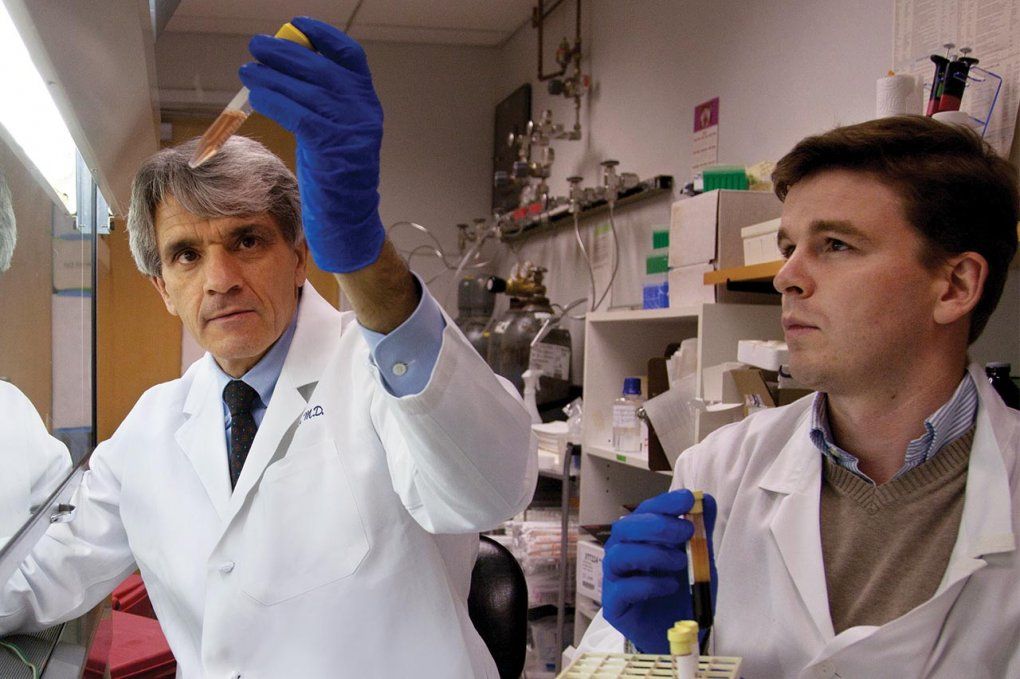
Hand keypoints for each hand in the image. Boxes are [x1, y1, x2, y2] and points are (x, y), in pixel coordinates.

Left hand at [239, 16, 384, 272]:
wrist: (348, 221)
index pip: (350, 57)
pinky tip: (257, 96)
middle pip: (322, 67)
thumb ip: (319, 102)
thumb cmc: (335, 179)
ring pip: (307, 89)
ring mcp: (352, 130)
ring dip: (271, 76)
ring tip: (248, 72)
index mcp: (366, 103)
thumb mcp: (333, 132)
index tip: (296, 26)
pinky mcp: (334, 147)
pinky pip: (298, 113)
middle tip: (257, 47)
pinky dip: (274, 100)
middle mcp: (364, 112)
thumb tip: (284, 70)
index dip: (323, 36)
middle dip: (285, 53)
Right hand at [601, 489, 716, 653]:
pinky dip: (648, 584)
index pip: (645, 512)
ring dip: (652, 553)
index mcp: (640, 538)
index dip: (664, 503)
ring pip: (618, 555)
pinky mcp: (614, 605)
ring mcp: (615, 579)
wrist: (680, 634)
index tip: (688, 499)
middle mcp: (623, 553)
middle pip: (624, 528)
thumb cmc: (683, 592)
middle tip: (685, 532)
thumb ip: (701, 532)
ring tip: (680, 562)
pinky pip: (622, 588)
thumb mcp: (700, 559)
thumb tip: (708, 501)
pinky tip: (670, 586)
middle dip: (656, 525)